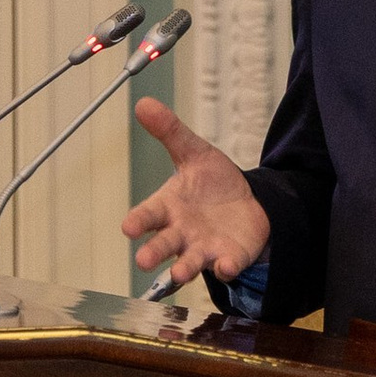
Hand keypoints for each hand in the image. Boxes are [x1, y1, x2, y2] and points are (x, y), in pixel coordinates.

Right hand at [120, 98, 269, 287]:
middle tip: (143, 261)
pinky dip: (224, 266)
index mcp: (168, 207)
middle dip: (153, 252)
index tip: (128, 227)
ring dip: (183, 268)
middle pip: (163, 244)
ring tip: (180, 273)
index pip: (147, 215)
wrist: (247, 202)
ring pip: (189, 262)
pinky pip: (224, 265)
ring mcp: (203, 247)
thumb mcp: (194, 152)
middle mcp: (180, 232)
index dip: (138, 221)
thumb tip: (144, 103)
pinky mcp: (228, 256)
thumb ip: (170, 132)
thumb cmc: (211, 182)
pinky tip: (224, 265)